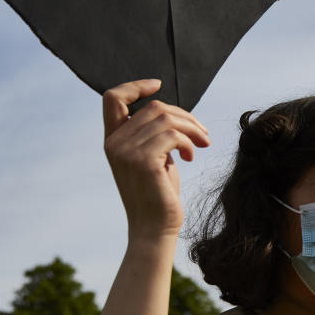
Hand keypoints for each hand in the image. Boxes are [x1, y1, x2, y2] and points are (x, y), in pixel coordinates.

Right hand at [103, 79, 209, 239]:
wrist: (154, 229)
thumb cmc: (157, 194)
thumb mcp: (152, 158)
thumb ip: (153, 135)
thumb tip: (173, 113)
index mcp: (112, 140)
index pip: (112, 98)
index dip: (135, 86)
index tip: (158, 85)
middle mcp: (114, 143)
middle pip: (153, 107)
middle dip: (184, 116)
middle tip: (202, 134)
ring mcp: (126, 152)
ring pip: (166, 119)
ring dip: (191, 128)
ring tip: (201, 144)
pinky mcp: (143, 161)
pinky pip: (172, 135)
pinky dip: (188, 141)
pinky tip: (192, 157)